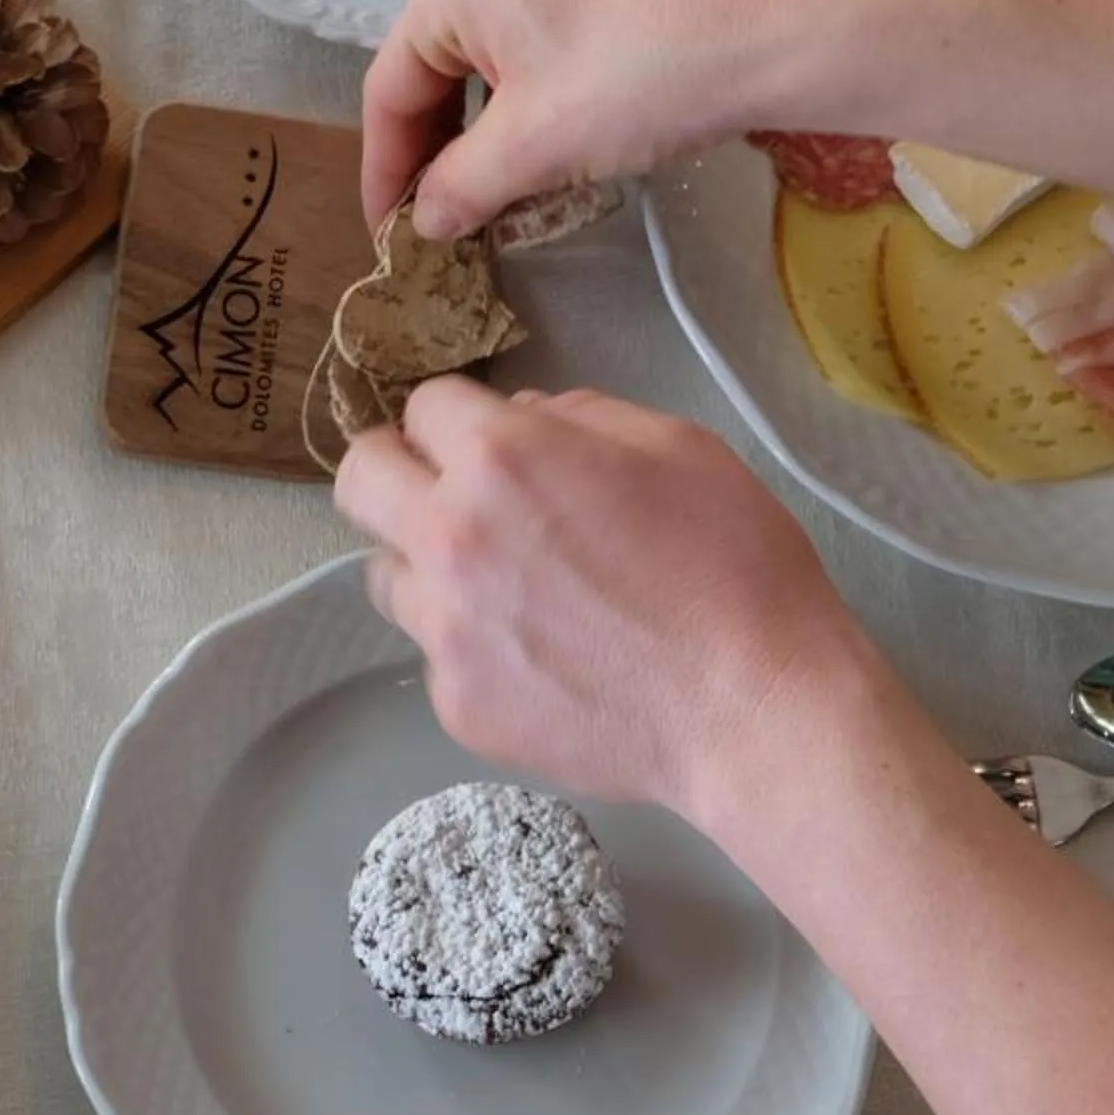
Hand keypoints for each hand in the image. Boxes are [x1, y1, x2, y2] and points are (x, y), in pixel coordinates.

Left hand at [333, 378, 898, 817]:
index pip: (424, 405)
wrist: (755, 709)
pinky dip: (476, 649)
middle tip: (446, 493)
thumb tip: (525, 415)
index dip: (461, 417)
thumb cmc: (736, 568)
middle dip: (397, 473)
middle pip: (359, 481)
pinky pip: (437, 656)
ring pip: (385, 575)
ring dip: (429, 567)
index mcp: (501, 458)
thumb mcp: (679, 446)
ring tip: (509, 590)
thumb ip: (582, 416)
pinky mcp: (456, 704)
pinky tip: (548, 660)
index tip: (483, 440)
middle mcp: (450, 537)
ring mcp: (444, 630)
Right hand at [362, 0, 794, 237]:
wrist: (776, 31)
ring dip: (489, 120)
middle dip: (436, 144)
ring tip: (501, 185)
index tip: (389, 233)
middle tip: (441, 217)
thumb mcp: (535, 149)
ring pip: (498, 46)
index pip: (390, 87)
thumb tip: (424, 220)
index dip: (383, 169)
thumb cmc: (640, 81)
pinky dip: (538, 87)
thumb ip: (462, 188)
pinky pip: (550, 28)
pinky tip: (564, 131)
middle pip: (440, 61)